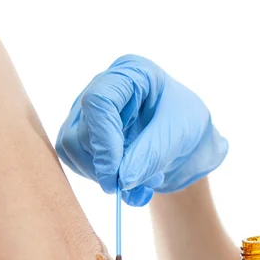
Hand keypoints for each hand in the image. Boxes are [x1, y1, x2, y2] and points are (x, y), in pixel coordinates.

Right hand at [56, 55, 227, 205]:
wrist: (185, 134)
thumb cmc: (186, 122)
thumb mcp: (179, 134)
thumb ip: (151, 154)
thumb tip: (121, 180)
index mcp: (129, 73)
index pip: (98, 103)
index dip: (103, 143)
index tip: (115, 177)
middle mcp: (101, 87)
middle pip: (82, 131)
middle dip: (108, 167)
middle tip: (138, 186)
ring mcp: (87, 111)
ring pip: (73, 148)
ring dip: (104, 176)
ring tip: (142, 184)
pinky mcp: (82, 134)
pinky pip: (76, 161)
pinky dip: (101, 180)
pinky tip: (129, 184)